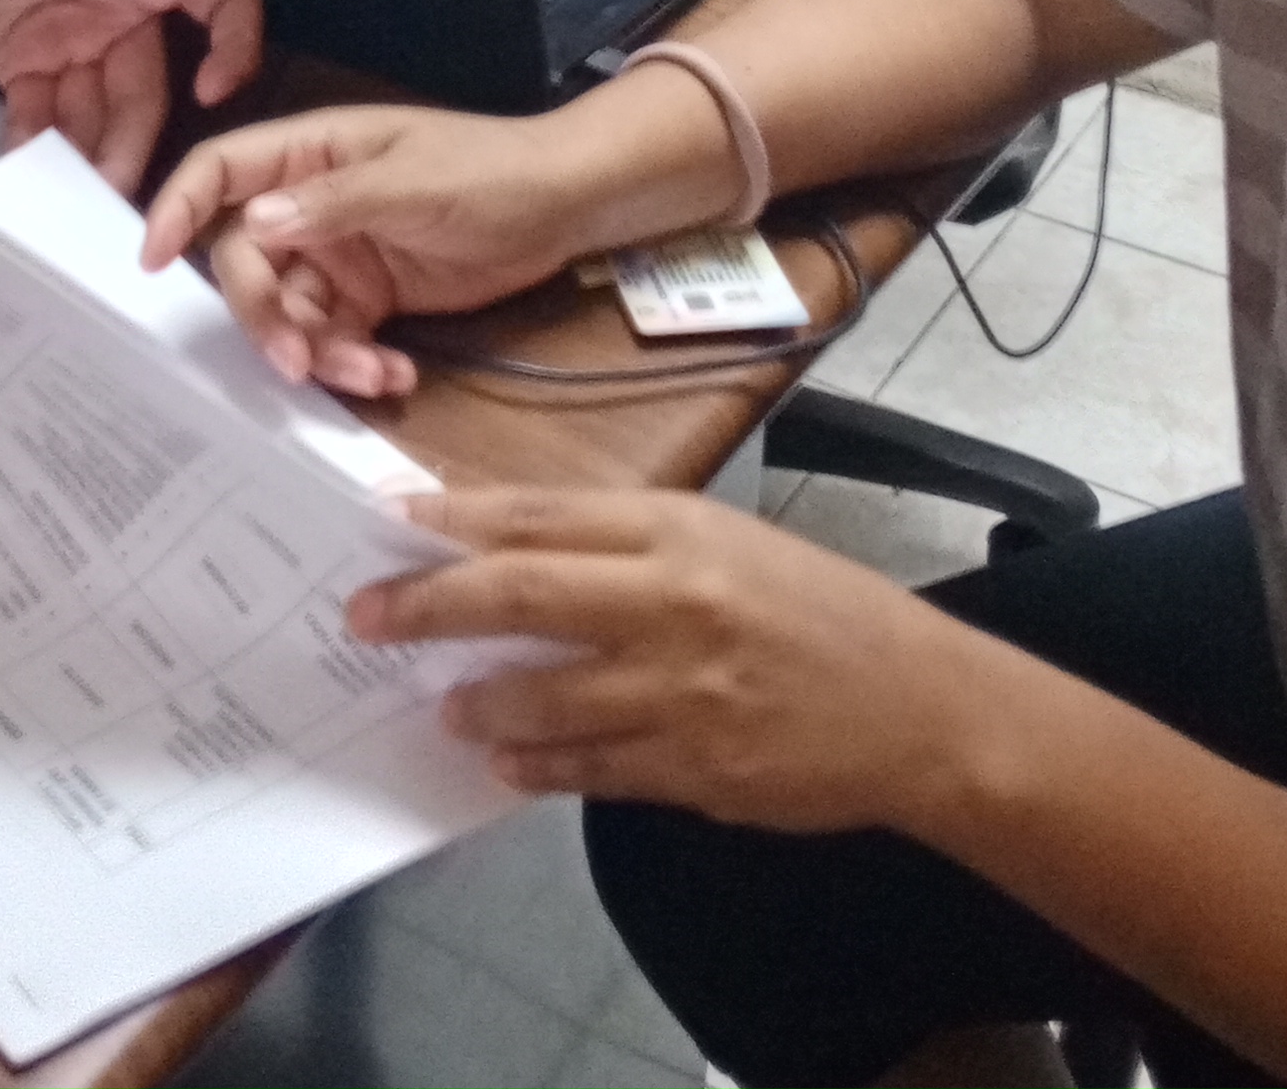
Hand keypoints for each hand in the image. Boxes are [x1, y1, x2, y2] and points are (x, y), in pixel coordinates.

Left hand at [0, 0, 264, 193]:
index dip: (232, 44)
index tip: (211, 95)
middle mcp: (115, 6)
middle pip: (147, 86)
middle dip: (132, 139)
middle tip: (106, 190)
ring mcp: (68, 41)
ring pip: (96, 113)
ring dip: (86, 154)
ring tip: (62, 196)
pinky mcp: (22, 66)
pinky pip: (42, 117)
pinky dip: (36, 146)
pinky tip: (20, 169)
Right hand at [139, 83, 728, 396]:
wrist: (568, 205)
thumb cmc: (493, 170)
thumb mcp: (416, 182)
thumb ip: (335, 205)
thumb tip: (254, 223)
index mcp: (312, 154)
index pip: (222, 171)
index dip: (179, 208)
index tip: (150, 261)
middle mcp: (311, 205)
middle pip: (246, 262)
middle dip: (265, 317)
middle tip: (296, 362)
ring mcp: (339, 255)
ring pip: (291, 314)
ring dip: (318, 352)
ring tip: (369, 373)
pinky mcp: (370, 299)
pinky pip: (336, 340)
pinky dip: (355, 364)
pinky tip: (395, 374)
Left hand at [354, 486, 974, 830]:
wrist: (919, 707)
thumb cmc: (821, 611)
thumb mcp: (730, 543)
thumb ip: (631, 545)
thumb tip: (517, 552)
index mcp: (680, 532)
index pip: (542, 515)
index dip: (454, 517)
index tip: (391, 519)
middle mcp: (671, 603)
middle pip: (519, 595)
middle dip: (428, 607)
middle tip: (367, 618)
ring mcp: (679, 693)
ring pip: (542, 698)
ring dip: (480, 704)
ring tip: (447, 709)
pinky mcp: (692, 770)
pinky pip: (590, 770)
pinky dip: (540, 767)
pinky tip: (509, 765)